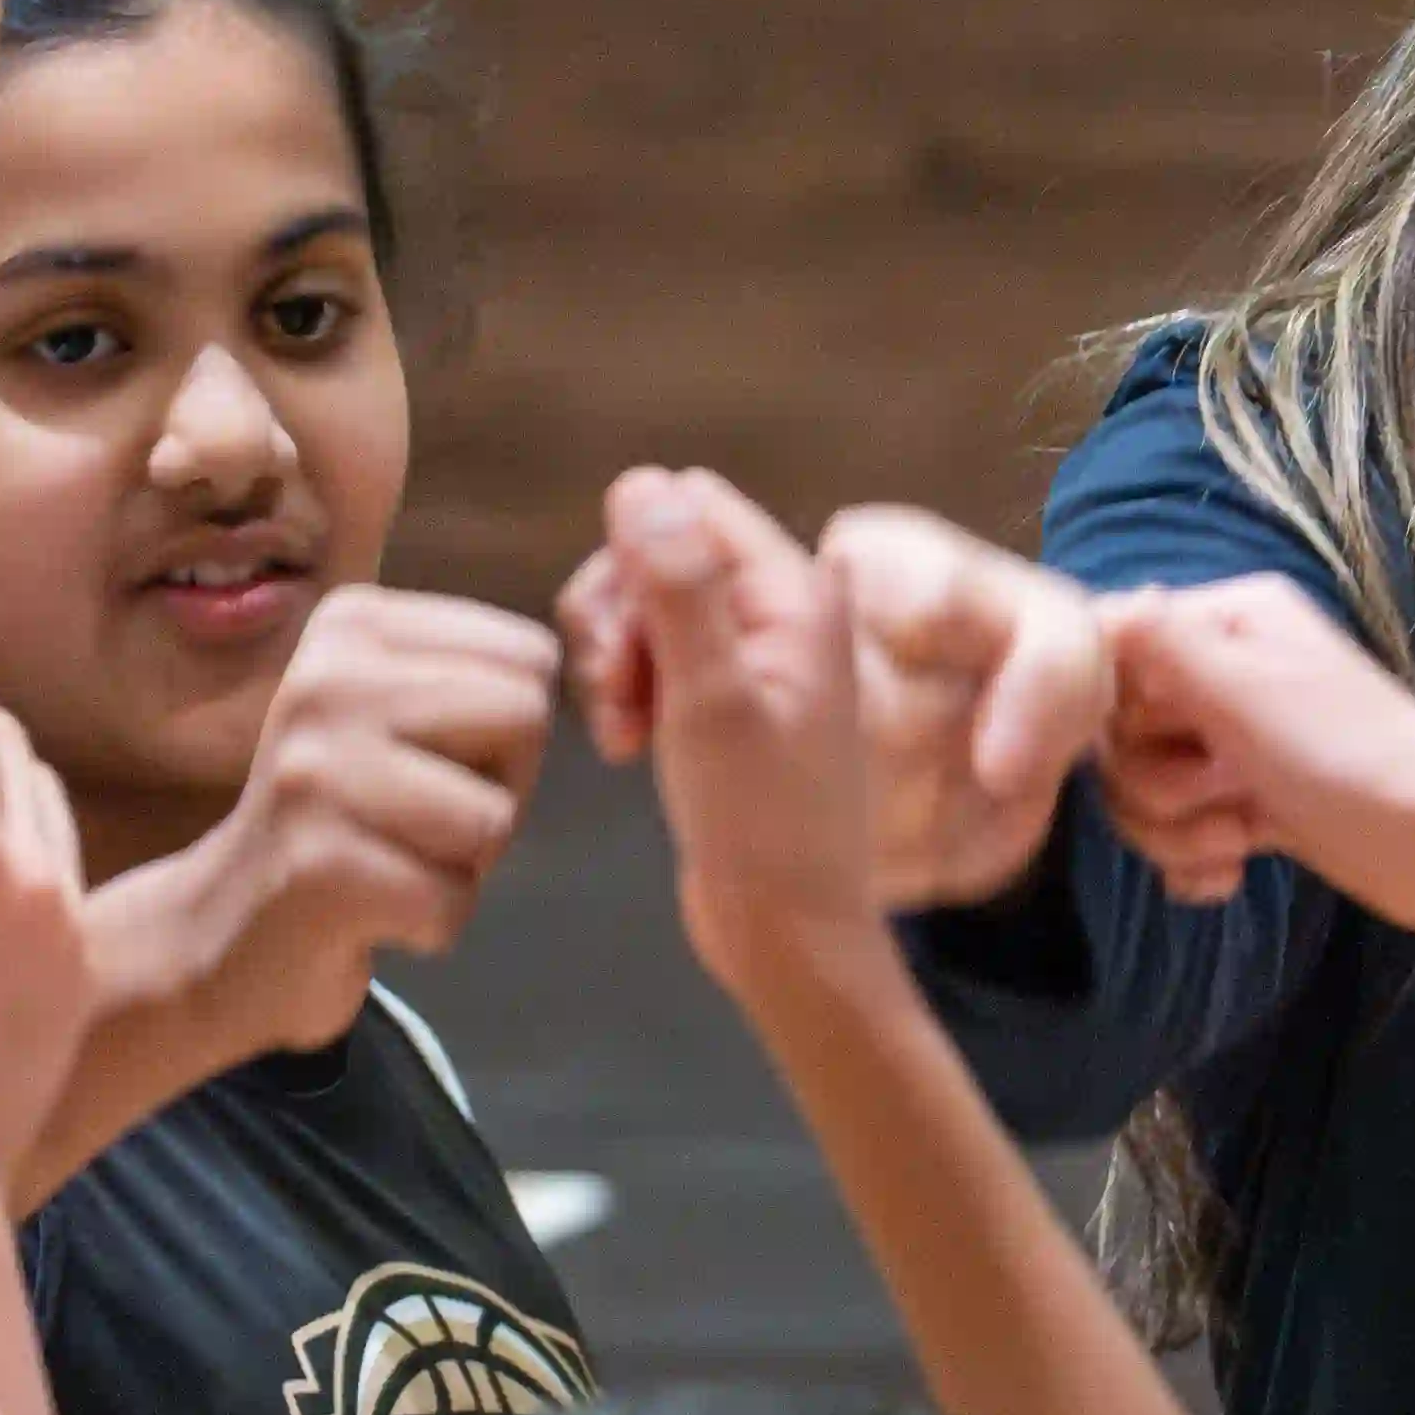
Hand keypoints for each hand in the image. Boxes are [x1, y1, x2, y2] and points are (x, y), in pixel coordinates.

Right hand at [118, 584, 558, 1056]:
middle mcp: (326, 679)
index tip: (432, 760)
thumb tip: (602, 652)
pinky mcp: (319, 864)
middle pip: (525, 720)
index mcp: (355, 625)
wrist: (226, 931)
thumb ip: (479, 675)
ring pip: (494, 818)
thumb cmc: (350, 822)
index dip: (511, 732)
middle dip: (499, 789)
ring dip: (463, 865)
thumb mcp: (403, 715)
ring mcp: (315, 770)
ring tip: (388, 859)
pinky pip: (454, 901)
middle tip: (415, 818)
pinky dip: (432, 922)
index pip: (528, 657)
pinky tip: (370, 909)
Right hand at [588, 468, 877, 984]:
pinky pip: (656, 653)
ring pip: (648, 601)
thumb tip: (642, 483)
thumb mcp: (711, 700)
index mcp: (800, 593)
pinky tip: (627, 747)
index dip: (636, 562)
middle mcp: (786, 609)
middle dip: (619, 614)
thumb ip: (680, 589)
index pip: (689, 502)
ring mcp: (758, 654)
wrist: (789, 932)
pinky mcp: (729, 697)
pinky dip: (629, 691)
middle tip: (617, 696)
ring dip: (615, 660)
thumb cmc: (762, 828)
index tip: (626, 649)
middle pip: (660, 546)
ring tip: (622, 732)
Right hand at [1097, 577, 1414, 921]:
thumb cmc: (1344, 754)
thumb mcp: (1241, 685)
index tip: (1169, 733)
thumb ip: (1156, 642)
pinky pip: (1182, 838)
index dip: (1119, 712)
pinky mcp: (1255, 810)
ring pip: (1145, 795)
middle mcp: (1226, 674)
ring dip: (1181, 831)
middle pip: (1120, 736)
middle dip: (1158, 784)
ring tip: (1242, 835)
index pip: (1110, 655)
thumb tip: (1086, 609)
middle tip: (1226, 790)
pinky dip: (1199, 863)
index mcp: (1225, 622)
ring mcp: (1240, 747)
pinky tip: (1234, 875)